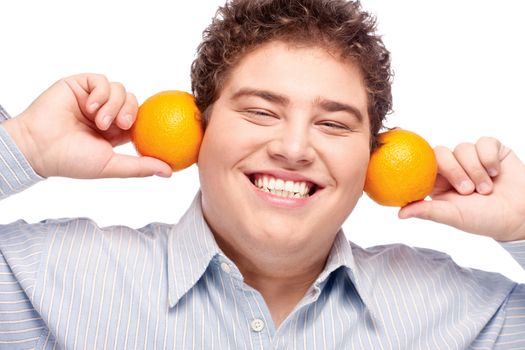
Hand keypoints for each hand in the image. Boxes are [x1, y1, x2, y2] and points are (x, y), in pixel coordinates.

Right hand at [2, 74, 171, 178]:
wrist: (40, 148)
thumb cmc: (73, 160)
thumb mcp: (112, 165)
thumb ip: (141, 166)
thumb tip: (169, 172)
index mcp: (114, 131)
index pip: (139, 118)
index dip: (144, 121)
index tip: (140, 130)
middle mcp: (105, 113)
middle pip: (132, 100)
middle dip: (130, 112)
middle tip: (121, 125)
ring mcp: (92, 98)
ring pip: (119, 89)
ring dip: (112, 105)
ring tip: (99, 121)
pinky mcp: (80, 85)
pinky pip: (101, 80)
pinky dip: (100, 93)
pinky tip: (90, 107)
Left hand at [399, 137, 524, 241]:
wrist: (521, 216)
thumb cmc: (484, 219)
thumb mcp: (453, 217)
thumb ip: (427, 211)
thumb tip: (399, 214)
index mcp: (437, 182)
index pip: (423, 164)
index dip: (422, 164)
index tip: (426, 171)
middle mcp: (452, 167)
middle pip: (441, 153)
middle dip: (455, 171)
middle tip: (468, 191)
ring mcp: (471, 157)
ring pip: (463, 148)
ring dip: (476, 170)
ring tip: (487, 189)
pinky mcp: (491, 149)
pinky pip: (484, 142)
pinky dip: (489, 158)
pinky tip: (496, 172)